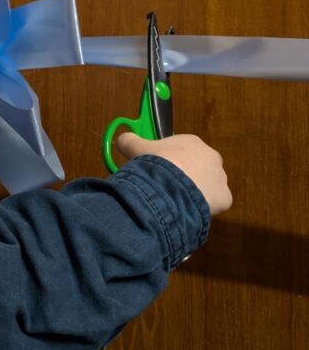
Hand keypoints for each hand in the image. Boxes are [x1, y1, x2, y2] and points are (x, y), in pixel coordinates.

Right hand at [115, 133, 232, 215]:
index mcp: (192, 142)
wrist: (171, 188)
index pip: (182, 150)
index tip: (159, 170)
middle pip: (198, 168)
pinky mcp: (226, 198)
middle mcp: (211, 156)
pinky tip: (187, 211)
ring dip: (194, 193)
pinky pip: (214, 204)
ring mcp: (220, 178)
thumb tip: (122, 138)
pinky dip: (202, 209)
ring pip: (207, 187)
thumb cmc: (156, 163)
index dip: (170, 160)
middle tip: (168, 187)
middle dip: (185, 176)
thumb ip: (129, 140)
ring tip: (175, 202)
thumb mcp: (136, 148)